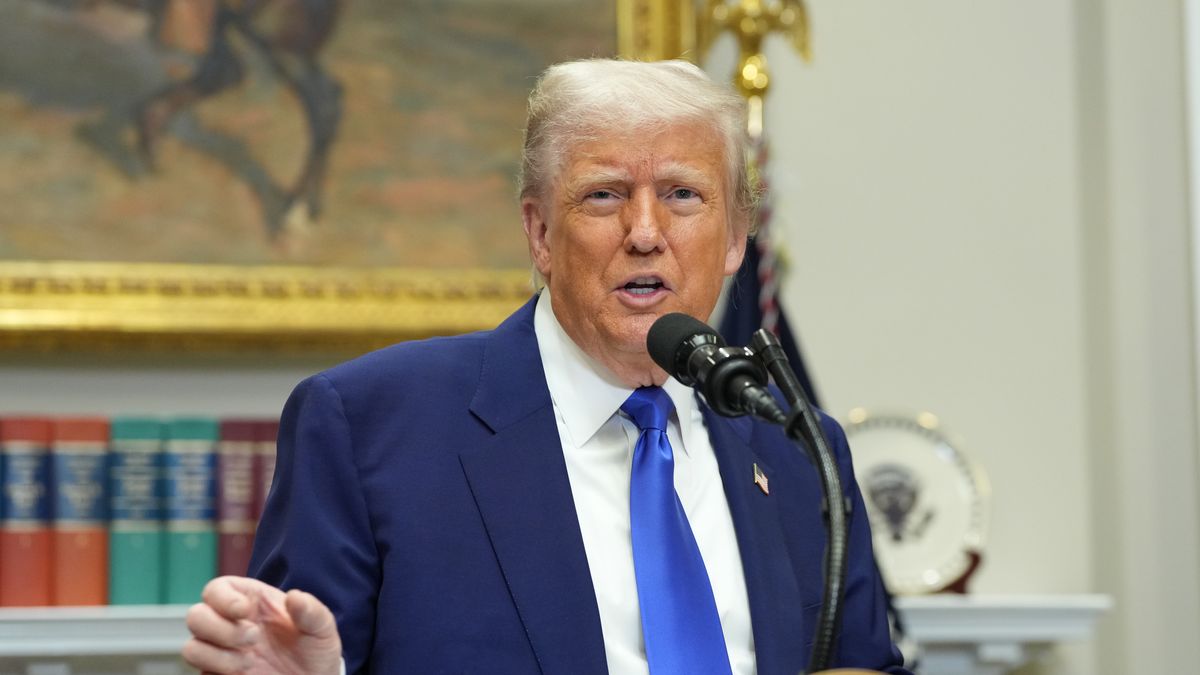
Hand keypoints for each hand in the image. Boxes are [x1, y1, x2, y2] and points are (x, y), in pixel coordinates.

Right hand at [182, 576, 342, 674]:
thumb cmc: (315, 650)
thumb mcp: (322, 628)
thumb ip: (311, 611)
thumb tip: (294, 597)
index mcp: (251, 602)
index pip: (217, 589)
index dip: (222, 598)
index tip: (244, 611)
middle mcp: (230, 624)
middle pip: (195, 616)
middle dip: (220, 628)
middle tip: (252, 639)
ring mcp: (222, 652)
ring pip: (192, 648)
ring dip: (218, 656)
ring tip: (249, 662)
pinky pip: (199, 673)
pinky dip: (218, 673)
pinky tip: (243, 674)